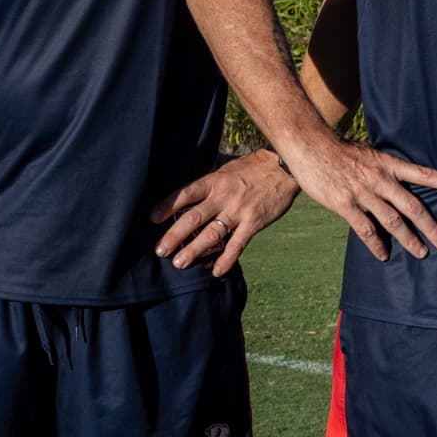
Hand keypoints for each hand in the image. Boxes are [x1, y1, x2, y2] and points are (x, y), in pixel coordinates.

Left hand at [151, 149, 302, 275]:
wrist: (284, 168)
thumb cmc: (253, 166)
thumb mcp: (227, 164)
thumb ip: (209, 173)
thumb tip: (187, 168)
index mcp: (215, 180)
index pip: (186, 193)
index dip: (168, 205)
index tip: (152, 218)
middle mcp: (224, 196)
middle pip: (194, 217)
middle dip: (175, 235)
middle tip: (160, 251)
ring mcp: (239, 211)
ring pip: (213, 234)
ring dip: (195, 250)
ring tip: (179, 264)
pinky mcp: (254, 223)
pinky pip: (238, 245)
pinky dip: (226, 259)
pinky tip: (216, 272)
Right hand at [280, 135, 436, 262]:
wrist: (309, 145)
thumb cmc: (339, 150)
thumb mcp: (369, 154)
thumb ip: (385, 169)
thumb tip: (402, 181)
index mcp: (388, 164)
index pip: (424, 174)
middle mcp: (379, 179)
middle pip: (412, 205)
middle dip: (430, 225)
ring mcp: (362, 192)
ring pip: (392, 221)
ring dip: (408, 239)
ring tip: (421, 252)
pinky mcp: (344, 204)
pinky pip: (365, 229)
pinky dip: (376, 244)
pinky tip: (383, 255)